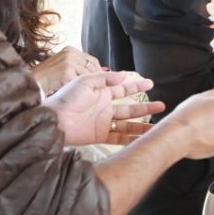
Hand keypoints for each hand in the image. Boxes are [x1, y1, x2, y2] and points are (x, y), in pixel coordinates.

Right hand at [31, 47, 101, 94]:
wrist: (29, 85)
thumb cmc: (45, 80)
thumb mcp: (63, 69)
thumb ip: (79, 68)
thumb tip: (104, 71)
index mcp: (69, 50)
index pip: (92, 60)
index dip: (98, 72)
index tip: (102, 83)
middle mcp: (70, 53)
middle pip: (93, 67)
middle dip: (97, 79)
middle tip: (98, 90)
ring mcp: (68, 61)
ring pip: (89, 75)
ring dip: (90, 86)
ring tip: (86, 94)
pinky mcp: (66, 72)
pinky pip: (81, 83)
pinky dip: (81, 90)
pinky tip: (78, 95)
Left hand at [45, 71, 163, 144]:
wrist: (52, 119)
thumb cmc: (65, 98)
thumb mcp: (85, 82)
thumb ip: (105, 79)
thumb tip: (124, 75)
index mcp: (102, 93)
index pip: (123, 89)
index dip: (137, 86)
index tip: (151, 83)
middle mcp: (105, 108)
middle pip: (130, 108)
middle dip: (146, 107)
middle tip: (161, 106)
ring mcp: (103, 122)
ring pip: (127, 124)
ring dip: (142, 125)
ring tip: (157, 126)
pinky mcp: (100, 135)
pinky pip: (119, 137)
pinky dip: (131, 139)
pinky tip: (142, 139)